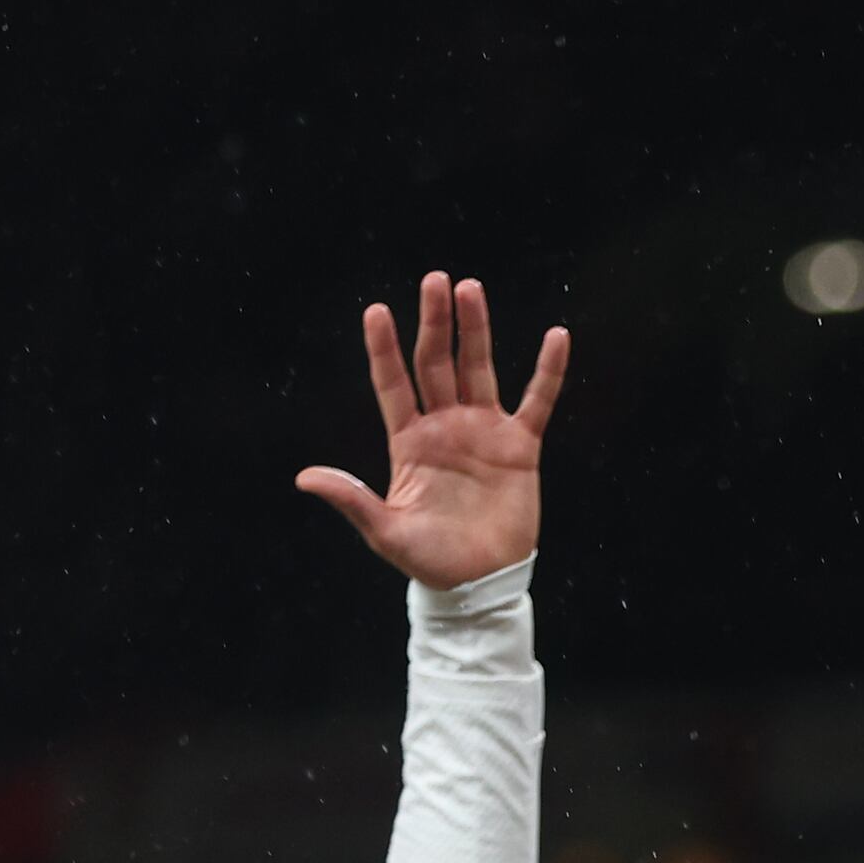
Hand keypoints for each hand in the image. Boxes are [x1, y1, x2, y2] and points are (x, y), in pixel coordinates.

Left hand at [297, 271, 569, 587]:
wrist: (480, 582)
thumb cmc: (429, 561)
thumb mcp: (385, 531)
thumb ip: (351, 499)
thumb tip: (305, 478)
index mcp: (410, 442)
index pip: (394, 384)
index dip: (384, 349)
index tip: (377, 311)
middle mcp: (445, 427)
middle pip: (436, 363)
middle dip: (435, 322)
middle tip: (435, 280)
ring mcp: (483, 432)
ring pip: (479, 369)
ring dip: (476, 330)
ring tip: (470, 289)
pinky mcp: (520, 447)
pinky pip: (537, 401)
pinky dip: (548, 371)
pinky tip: (558, 337)